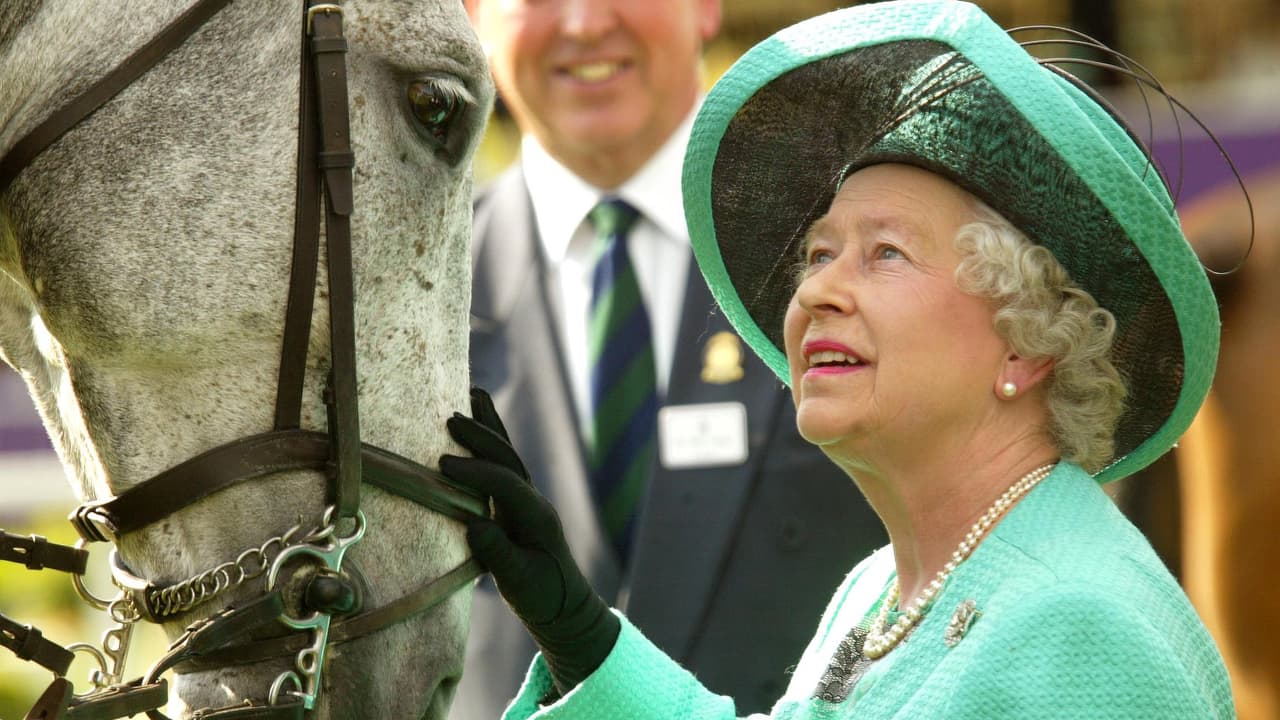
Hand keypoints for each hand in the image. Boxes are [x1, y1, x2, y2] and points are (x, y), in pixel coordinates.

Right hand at [440, 388, 618, 692]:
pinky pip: (501, 462)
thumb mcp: (519, 582)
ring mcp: (526, 498)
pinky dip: (489, 438)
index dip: (476, 473)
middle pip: (508, 459)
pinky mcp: (515, 501)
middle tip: (450, 419)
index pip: (506, 484)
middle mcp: (533, 500)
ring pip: (507, 454)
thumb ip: (498, 555)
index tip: (442, 466)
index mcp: (536, 517)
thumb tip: (474, 525)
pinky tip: (476, 418)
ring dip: (489, 426)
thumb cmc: (542, 596)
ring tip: (471, 393)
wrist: (563, 603)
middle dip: (482, 438)